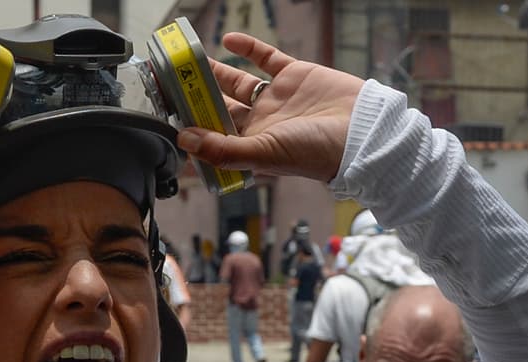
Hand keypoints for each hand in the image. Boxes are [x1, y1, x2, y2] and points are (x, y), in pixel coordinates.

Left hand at [176, 32, 364, 182]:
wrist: (361, 132)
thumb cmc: (314, 153)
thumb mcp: (263, 154)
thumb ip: (222, 148)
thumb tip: (184, 139)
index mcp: (251, 144)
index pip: (212, 132)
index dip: (190, 122)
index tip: (166, 110)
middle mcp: (260, 122)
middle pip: (219, 105)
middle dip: (196, 95)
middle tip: (170, 80)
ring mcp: (277, 97)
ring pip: (238, 81)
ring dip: (215, 71)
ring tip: (191, 60)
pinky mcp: (294, 75)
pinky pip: (266, 58)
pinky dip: (248, 48)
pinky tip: (228, 40)